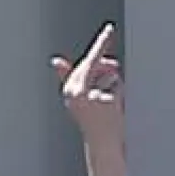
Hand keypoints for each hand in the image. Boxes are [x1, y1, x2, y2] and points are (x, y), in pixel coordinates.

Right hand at [52, 23, 123, 143]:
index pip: (86, 62)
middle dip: (107, 63)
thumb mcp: (79, 99)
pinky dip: (119, 96)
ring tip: (109, 106)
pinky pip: (118, 87)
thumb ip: (69, 77)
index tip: (110, 29)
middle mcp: (78, 91)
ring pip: (111, 76)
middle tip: (114, 68)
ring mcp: (93, 95)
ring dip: (113, 88)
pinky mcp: (105, 99)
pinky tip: (114, 110)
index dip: (100, 44)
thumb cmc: (91, 124)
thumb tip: (55, 61)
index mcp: (71, 90)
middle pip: (99, 64)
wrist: (101, 146)